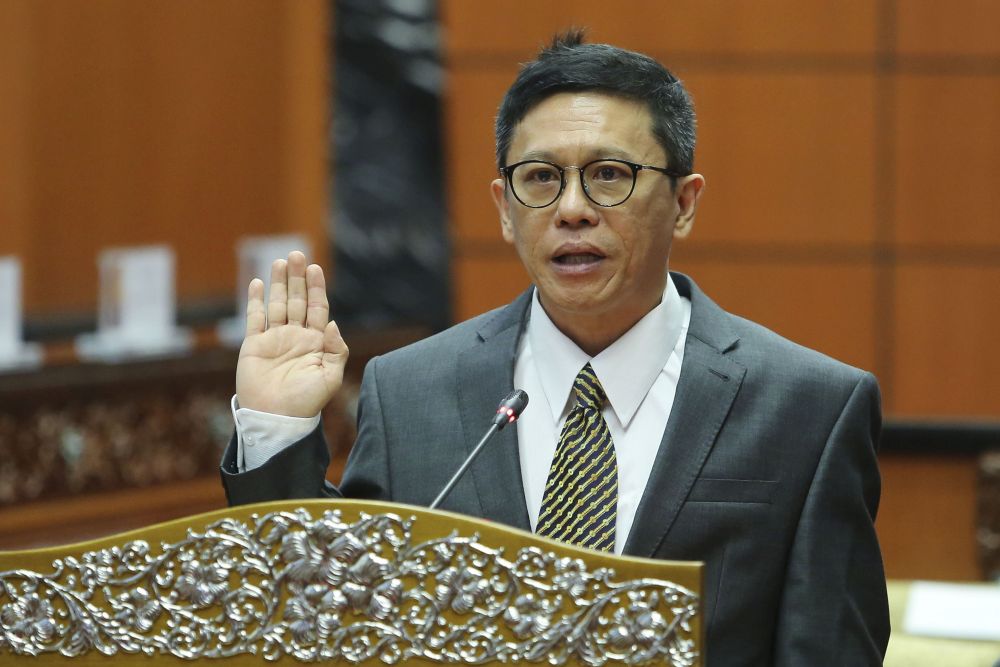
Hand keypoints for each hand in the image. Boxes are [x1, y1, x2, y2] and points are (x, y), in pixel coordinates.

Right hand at [235, 251, 347, 416]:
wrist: (276, 419)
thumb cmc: (306, 402)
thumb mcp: (330, 378)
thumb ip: (336, 350)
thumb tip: (333, 324)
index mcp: (316, 343)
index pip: (318, 308)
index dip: (316, 288)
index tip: (315, 268)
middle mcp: (296, 337)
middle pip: (297, 300)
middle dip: (297, 278)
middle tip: (297, 254)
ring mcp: (275, 339)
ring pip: (277, 304)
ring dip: (278, 283)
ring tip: (280, 261)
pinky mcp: (254, 345)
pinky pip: (255, 318)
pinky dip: (255, 300)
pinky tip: (257, 283)